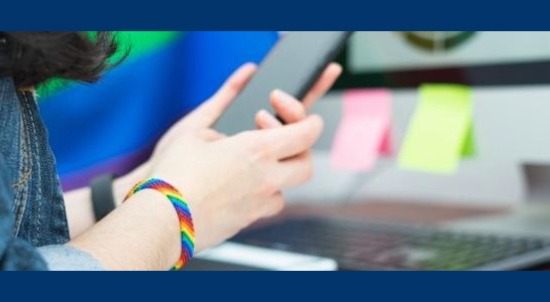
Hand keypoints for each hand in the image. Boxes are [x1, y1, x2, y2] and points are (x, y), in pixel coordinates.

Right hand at [124, 62, 340, 253]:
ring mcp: (257, 206)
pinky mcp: (244, 224)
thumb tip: (248, 73)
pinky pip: (262, 208)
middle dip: (299, 150)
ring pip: (285, 190)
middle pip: (306, 165)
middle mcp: (266, 180)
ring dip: (276, 175)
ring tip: (249, 165)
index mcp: (257, 151)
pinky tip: (233, 186)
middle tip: (275, 138)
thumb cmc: (173, 173)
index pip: (307, 134)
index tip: (293, 111)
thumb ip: (226, 96)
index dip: (308, 120)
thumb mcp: (195, 126)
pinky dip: (256, 195)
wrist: (160, 220)